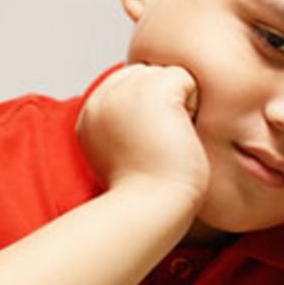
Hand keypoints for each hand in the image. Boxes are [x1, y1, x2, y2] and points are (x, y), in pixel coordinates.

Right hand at [76, 64, 207, 203]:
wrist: (149, 210)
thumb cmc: (148, 195)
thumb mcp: (123, 154)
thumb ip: (126, 123)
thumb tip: (153, 108)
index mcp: (90, 115)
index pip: (131, 85)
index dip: (150, 112)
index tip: (145, 148)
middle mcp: (101, 97)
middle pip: (150, 74)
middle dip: (164, 105)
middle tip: (156, 146)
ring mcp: (124, 91)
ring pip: (167, 74)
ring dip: (178, 106)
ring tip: (166, 141)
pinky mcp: (151, 91)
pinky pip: (185, 78)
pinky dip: (193, 106)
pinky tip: (178, 135)